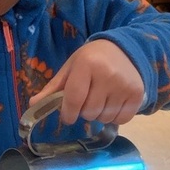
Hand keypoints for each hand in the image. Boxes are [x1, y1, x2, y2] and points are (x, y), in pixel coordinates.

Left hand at [29, 39, 143, 124]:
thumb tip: (32, 105)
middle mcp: (108, 75)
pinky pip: (121, 119)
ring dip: (99, 115)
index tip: (67, 116)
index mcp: (87, 65)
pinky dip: (114, 117)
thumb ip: (53, 88)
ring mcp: (124, 85)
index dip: (67, 113)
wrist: (125, 49)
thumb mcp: (71, 68)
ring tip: (100, 100)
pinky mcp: (137, 94)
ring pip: (104, 118)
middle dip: (83, 112)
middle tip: (86, 101)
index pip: (74, 99)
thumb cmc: (92, 59)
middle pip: (89, 112)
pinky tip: (113, 103)